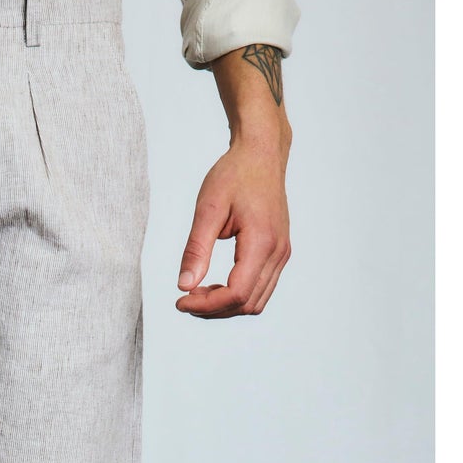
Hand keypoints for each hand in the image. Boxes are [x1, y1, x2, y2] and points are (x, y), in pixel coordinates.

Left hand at [175, 136, 291, 318]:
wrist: (261, 153)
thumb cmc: (235, 174)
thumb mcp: (208, 209)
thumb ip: (196, 249)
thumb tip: (184, 285)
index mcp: (262, 242)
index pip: (236, 293)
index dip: (206, 305)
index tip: (180, 301)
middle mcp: (278, 252)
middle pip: (246, 304)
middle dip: (213, 308)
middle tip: (185, 298)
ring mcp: (282, 253)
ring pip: (256, 301)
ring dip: (225, 305)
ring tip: (198, 292)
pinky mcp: (279, 252)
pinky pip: (260, 288)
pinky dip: (237, 295)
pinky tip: (215, 284)